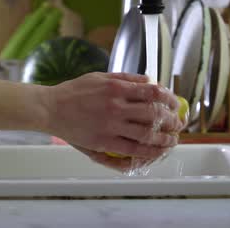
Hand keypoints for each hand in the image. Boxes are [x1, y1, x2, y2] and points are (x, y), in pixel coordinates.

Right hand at [41, 72, 183, 159]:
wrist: (50, 108)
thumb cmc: (74, 92)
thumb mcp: (100, 76)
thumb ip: (126, 78)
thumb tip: (150, 80)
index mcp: (116, 87)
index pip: (152, 92)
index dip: (169, 98)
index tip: (175, 103)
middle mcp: (116, 106)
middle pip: (154, 114)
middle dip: (172, 120)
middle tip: (179, 124)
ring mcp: (110, 126)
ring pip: (147, 134)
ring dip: (164, 139)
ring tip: (172, 140)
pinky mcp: (103, 142)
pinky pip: (131, 150)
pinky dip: (148, 152)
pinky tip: (156, 152)